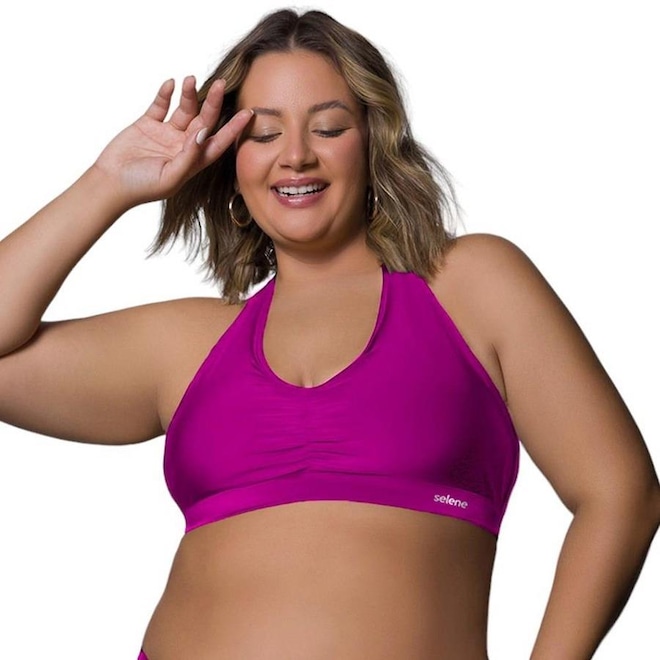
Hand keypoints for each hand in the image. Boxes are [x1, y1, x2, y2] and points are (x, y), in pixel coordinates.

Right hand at [91, 76, 251, 208]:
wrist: (110, 183)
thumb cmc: (141, 188)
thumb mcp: (170, 177)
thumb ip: (188, 157)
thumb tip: (203, 134)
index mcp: (193, 161)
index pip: (219, 142)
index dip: (234, 129)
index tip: (249, 114)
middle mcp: (183, 146)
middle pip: (204, 121)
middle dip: (213, 103)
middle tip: (222, 84)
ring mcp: (166, 134)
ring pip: (184, 110)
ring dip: (189, 95)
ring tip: (191, 80)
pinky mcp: (148, 124)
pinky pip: (160, 105)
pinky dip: (166, 94)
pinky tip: (171, 84)